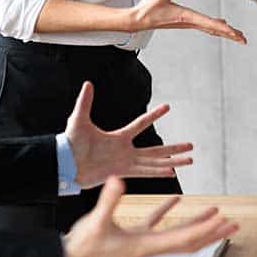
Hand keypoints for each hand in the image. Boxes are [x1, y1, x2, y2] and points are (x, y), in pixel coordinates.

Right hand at [64, 177, 238, 256]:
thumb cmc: (81, 247)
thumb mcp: (96, 221)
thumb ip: (109, 200)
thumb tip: (118, 179)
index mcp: (146, 246)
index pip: (183, 239)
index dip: (205, 231)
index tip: (224, 222)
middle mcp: (150, 246)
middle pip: (189, 241)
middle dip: (212, 232)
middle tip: (234, 224)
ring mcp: (142, 241)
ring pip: (178, 232)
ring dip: (198, 223)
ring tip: (217, 212)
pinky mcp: (132, 235)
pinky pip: (156, 223)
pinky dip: (169, 212)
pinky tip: (176, 200)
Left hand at [65, 82, 195, 187]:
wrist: (64, 164)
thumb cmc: (70, 143)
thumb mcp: (79, 120)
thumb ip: (85, 102)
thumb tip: (88, 83)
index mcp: (118, 138)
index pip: (141, 124)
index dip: (154, 115)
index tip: (168, 106)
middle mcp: (126, 151)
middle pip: (156, 149)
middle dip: (174, 147)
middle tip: (191, 145)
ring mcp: (126, 163)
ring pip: (155, 162)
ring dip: (173, 161)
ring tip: (190, 160)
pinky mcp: (122, 173)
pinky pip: (145, 172)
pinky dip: (159, 172)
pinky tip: (172, 172)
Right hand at [129, 0, 246, 43]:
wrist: (138, 20)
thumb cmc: (148, 8)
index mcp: (186, 16)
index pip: (209, 24)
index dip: (224, 29)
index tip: (235, 34)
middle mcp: (189, 22)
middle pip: (214, 29)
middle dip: (229, 34)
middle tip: (243, 39)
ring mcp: (187, 23)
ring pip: (210, 29)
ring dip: (224, 32)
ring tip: (237, 35)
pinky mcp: (185, 21)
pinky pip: (204, 26)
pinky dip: (215, 27)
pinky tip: (221, 24)